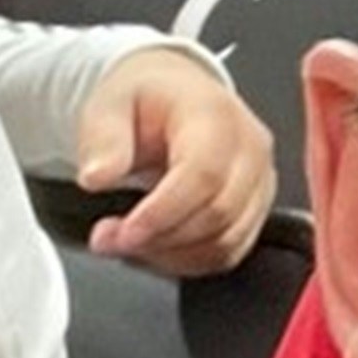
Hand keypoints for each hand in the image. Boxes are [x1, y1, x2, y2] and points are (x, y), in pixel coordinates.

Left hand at [68, 42, 277, 273]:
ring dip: (170, 254)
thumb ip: (103, 140)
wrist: (172, 97)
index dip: (164, 213)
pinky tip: (153, 246)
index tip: (123, 234)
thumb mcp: (108, 106)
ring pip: (225, 241)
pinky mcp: (256, 210)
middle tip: (109, 239)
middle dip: (160, 238)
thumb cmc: (148, 100)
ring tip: (125, 241)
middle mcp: (250, 150)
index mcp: (217, 116)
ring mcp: (259, 183)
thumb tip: (97, 177)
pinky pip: (228, 252)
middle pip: (219, 214)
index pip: (203, 175)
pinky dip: (186, 260)